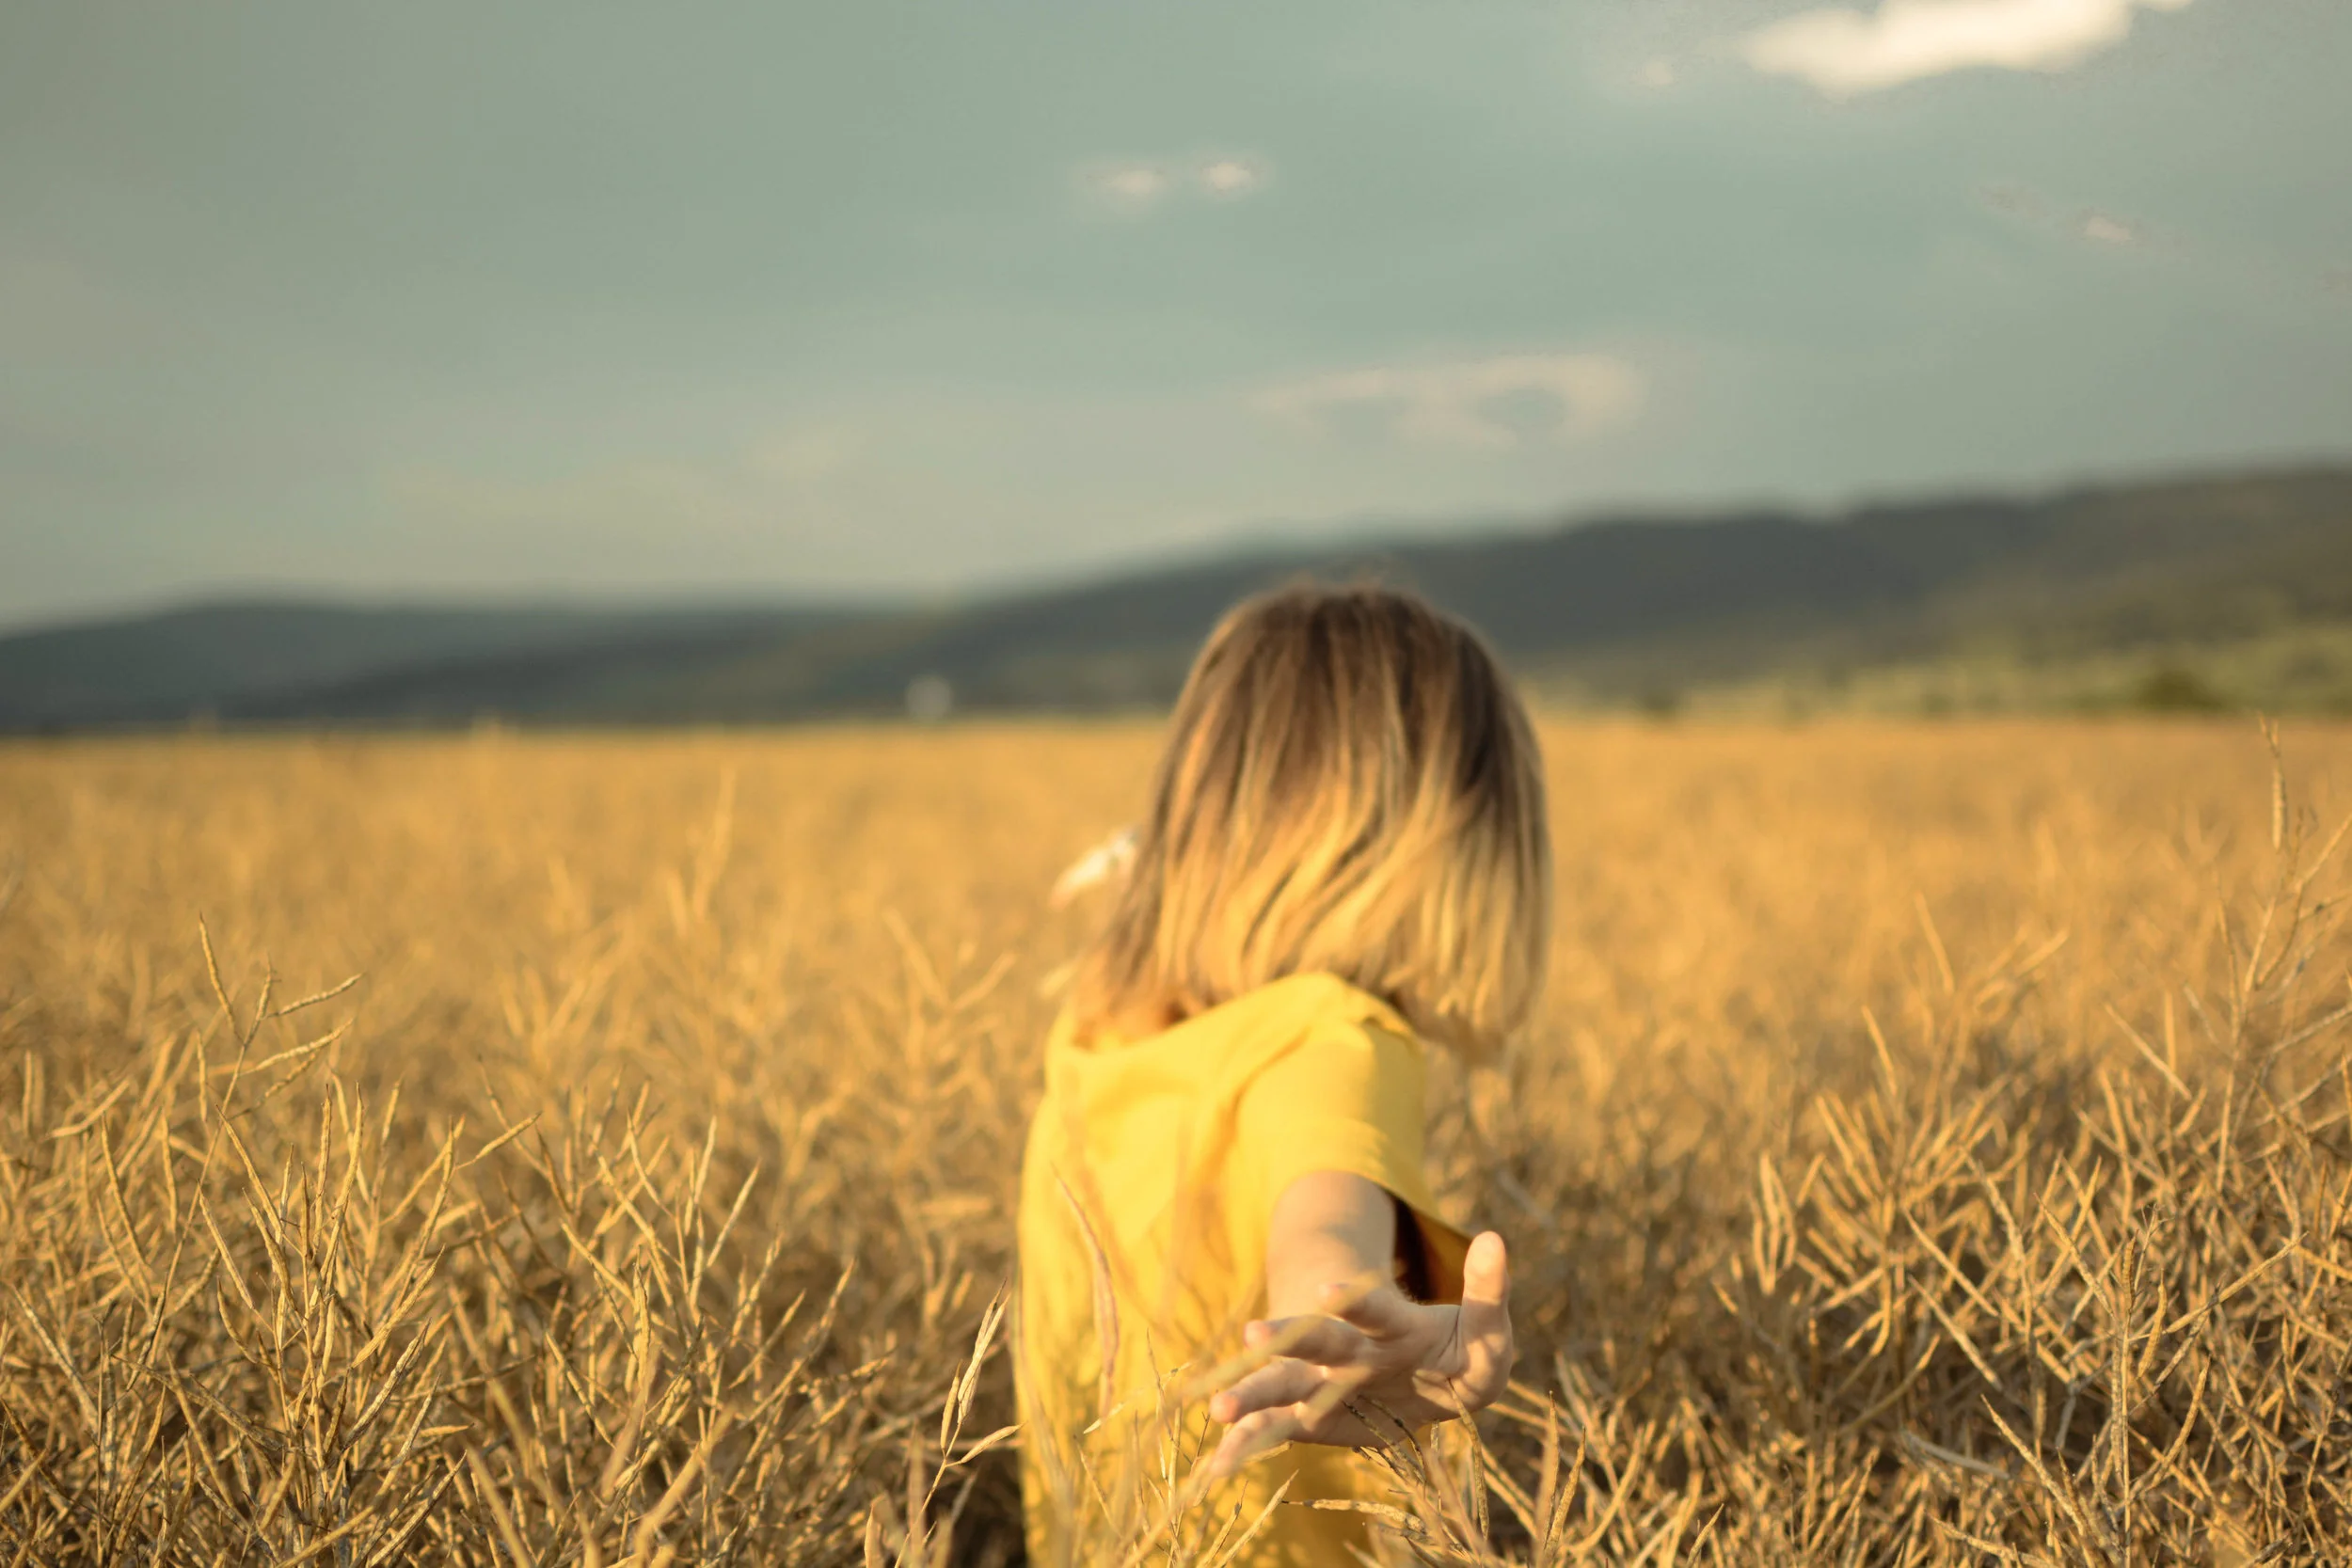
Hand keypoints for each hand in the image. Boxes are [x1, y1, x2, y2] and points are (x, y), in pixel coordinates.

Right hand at [1205, 1230, 1513, 1478]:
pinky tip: (1216, 1466)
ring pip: (1286, 1385)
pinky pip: (1278, 1432)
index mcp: (1393, 1327)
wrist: (1428, 1380)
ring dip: (1254, 1395)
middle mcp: (1352, 1352)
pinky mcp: (1316, 1419)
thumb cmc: (1457, 1351)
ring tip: (1218, 1409)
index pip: (1375, 1309)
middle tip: (1253, 1334)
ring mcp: (1327, 1384)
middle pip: (1317, 1340)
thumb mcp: (1485, 1328)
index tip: (1327, 1291)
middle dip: (1288, 1337)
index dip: (1355, 1299)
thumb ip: (1488, 1292)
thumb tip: (1495, 1238)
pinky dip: (1248, 1448)